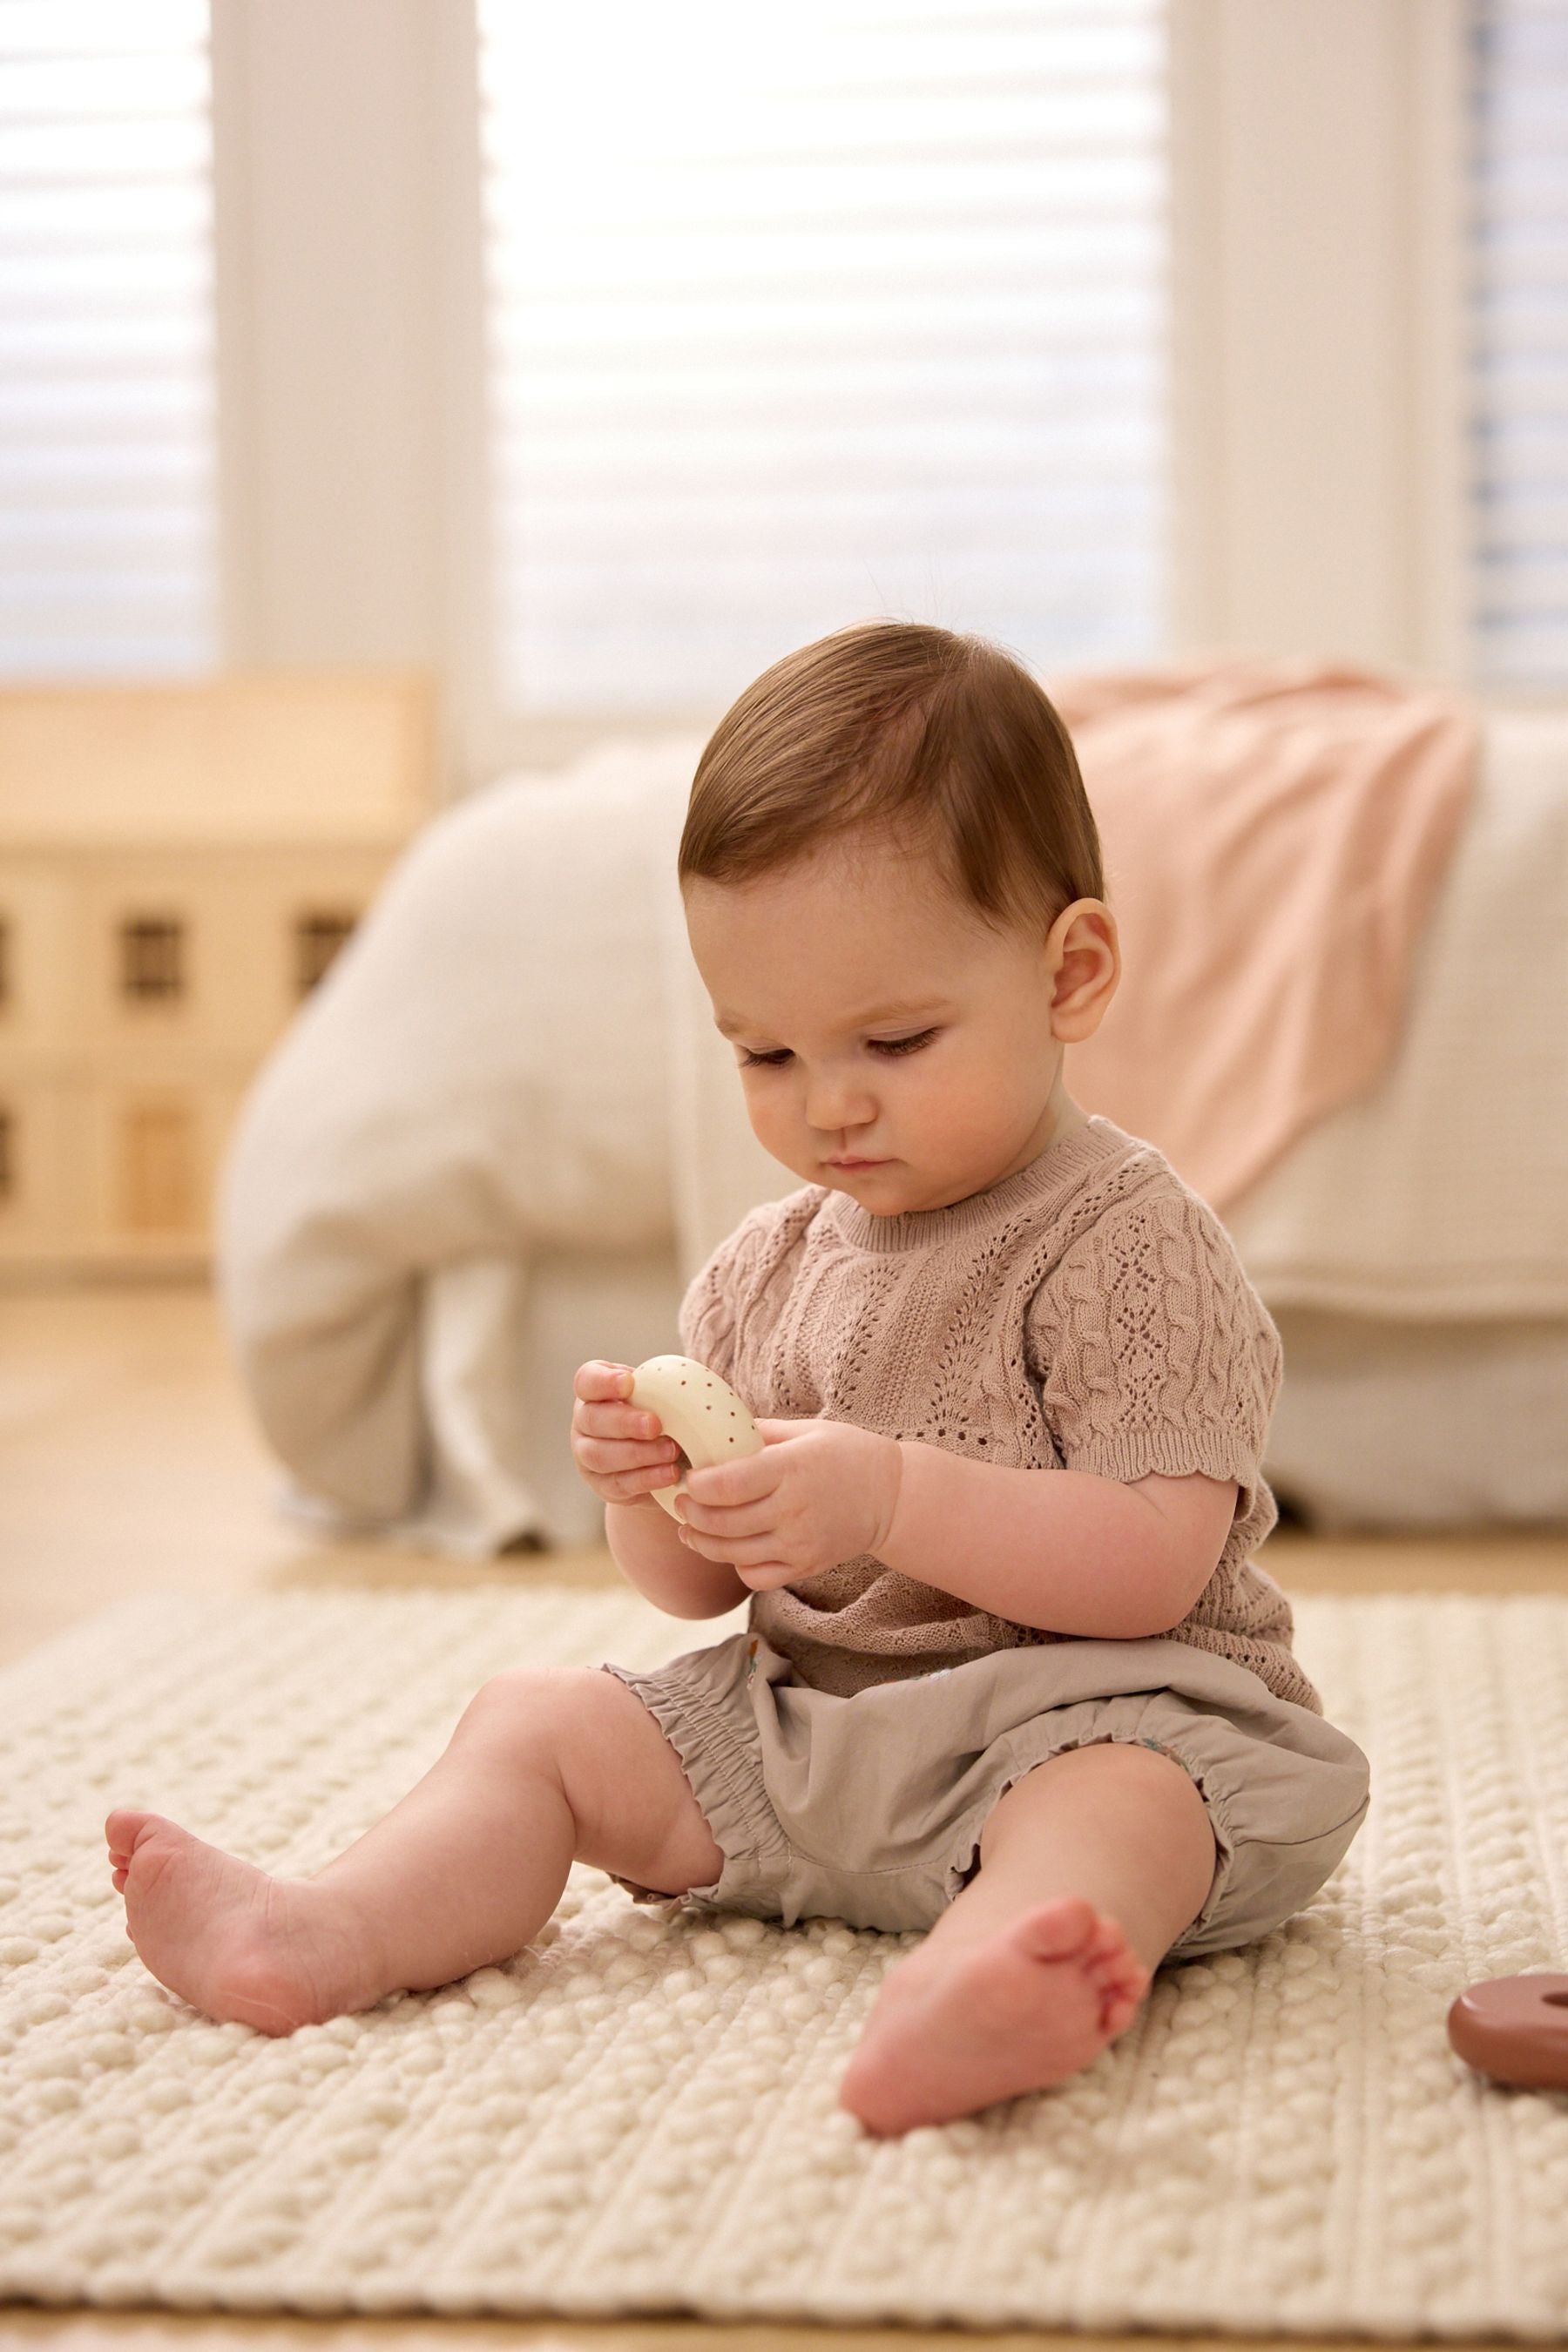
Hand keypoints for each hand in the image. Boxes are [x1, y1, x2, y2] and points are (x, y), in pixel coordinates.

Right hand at [570, 1361, 683, 1506]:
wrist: (666, 1458)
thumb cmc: (666, 1414)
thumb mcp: (662, 1395)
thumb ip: (667, 1387)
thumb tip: (697, 1383)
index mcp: (595, 1391)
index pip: (587, 1380)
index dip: (603, 1381)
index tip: (629, 1382)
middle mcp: (585, 1422)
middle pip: (591, 1419)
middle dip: (624, 1422)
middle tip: (655, 1424)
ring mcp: (587, 1456)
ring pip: (599, 1455)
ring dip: (638, 1453)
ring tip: (671, 1451)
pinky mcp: (603, 1486)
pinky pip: (619, 1484)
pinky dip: (646, 1478)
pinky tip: (669, 1474)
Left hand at [671, 1416, 902, 1591]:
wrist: (893, 1496)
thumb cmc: (846, 1453)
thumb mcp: (805, 1430)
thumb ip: (758, 1432)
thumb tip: (711, 1429)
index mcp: (792, 1469)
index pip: (726, 1485)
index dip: (696, 1485)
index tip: (686, 1477)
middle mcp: (794, 1510)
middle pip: (722, 1522)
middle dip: (690, 1513)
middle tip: (680, 1502)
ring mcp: (800, 1544)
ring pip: (732, 1554)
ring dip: (702, 1542)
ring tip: (690, 1528)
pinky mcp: (806, 1567)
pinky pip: (756, 1576)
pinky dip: (735, 1565)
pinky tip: (729, 1549)